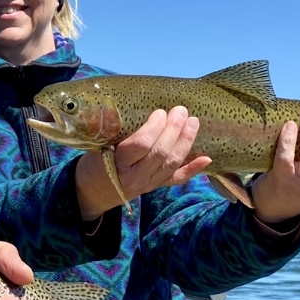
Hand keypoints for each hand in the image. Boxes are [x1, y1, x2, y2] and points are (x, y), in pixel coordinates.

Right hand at [76, 106, 212, 216]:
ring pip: (172, 164)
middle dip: (174, 130)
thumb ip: (117, 133)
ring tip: (193, 122)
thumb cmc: (95, 162)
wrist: (93, 192)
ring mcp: (148, 183)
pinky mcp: (156, 187)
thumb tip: (141, 108)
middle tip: (181, 110)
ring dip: (186, 142)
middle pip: (161, 153)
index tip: (159, 112)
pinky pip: (177, 179)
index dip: (154, 127)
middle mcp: (136, 176)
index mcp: (118, 163)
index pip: (141, 144)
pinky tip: (207, 159)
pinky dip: (193, 169)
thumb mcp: (98, 146)